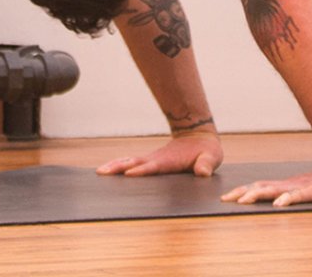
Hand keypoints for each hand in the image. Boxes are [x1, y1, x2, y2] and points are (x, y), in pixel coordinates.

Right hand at [96, 130, 223, 177]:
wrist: (199, 136)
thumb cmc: (206, 151)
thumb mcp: (211, 158)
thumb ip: (206, 165)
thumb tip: (202, 173)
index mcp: (169, 161)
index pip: (153, 166)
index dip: (142, 170)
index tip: (128, 174)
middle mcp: (157, 159)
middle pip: (134, 163)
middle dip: (119, 167)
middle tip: (102, 172)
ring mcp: (152, 160)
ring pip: (130, 162)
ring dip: (115, 166)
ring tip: (99, 172)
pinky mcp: (150, 162)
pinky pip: (131, 163)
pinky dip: (119, 165)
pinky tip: (108, 170)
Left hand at [219, 163, 311, 206]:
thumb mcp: (305, 189)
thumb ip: (292, 194)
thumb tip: (276, 200)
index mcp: (286, 186)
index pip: (260, 186)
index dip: (243, 191)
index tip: (226, 197)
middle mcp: (290, 185)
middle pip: (262, 187)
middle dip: (243, 193)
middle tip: (226, 199)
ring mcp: (301, 187)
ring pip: (275, 191)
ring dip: (258, 195)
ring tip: (244, 200)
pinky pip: (298, 196)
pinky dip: (287, 199)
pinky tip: (278, 203)